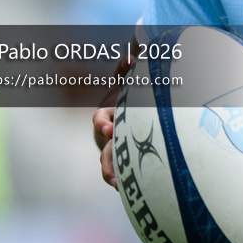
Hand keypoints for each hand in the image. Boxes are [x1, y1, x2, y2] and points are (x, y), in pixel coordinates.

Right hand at [93, 40, 135, 189]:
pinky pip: (120, 171)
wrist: (141, 113)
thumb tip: (130, 53)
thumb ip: (126, 69)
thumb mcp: (129, 82)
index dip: (102, 124)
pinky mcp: (124, 159)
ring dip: (110, 172)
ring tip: (116, 184)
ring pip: (109, 162)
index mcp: (110, 114)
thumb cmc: (133, 95)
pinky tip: (126, 189)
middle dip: (106, 155)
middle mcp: (110, 133)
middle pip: (104, 146)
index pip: (102, 119)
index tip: (108, 128)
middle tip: (112, 166)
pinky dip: (121, 179)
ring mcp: (116, 147)